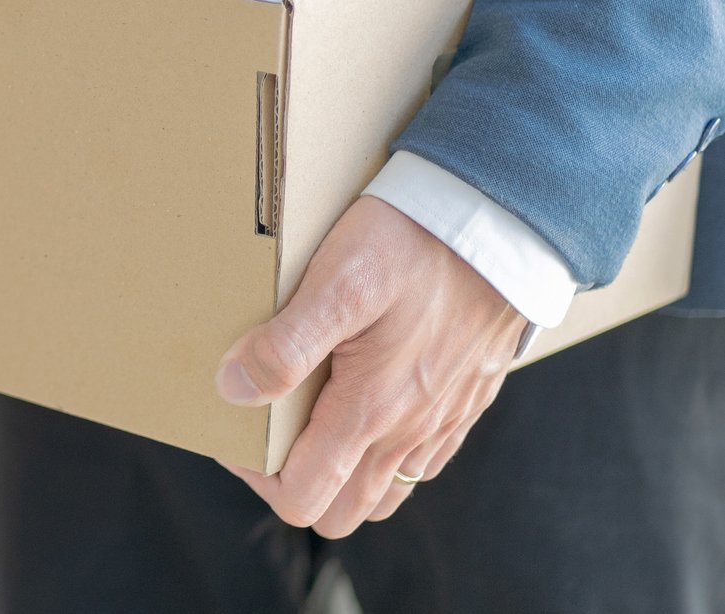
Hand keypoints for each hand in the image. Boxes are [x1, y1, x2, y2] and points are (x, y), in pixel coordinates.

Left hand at [214, 196, 525, 536]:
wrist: (499, 223)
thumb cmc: (412, 246)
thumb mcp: (336, 284)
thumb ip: (284, 345)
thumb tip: (234, 390)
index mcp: (370, 412)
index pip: (304, 497)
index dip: (257, 478)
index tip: (238, 433)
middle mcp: (410, 432)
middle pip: (342, 510)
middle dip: (296, 486)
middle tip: (268, 433)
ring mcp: (443, 421)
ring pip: (386, 491)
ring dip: (342, 474)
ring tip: (310, 421)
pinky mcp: (466, 400)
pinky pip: (423, 460)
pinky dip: (385, 454)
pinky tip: (365, 404)